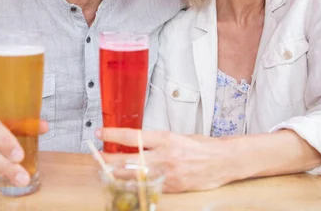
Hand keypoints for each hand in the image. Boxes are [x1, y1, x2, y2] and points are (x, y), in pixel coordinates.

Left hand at [96, 128, 241, 192]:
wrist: (225, 161)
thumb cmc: (203, 146)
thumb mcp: (178, 135)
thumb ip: (157, 140)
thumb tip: (137, 143)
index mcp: (166, 138)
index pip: (132, 136)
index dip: (112, 135)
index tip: (100, 132)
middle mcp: (165, 156)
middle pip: (128, 160)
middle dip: (108, 159)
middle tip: (96, 157)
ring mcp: (168, 174)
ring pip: (134, 177)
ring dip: (116, 175)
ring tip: (104, 172)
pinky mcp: (172, 187)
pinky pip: (147, 187)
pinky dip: (134, 186)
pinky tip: (124, 185)